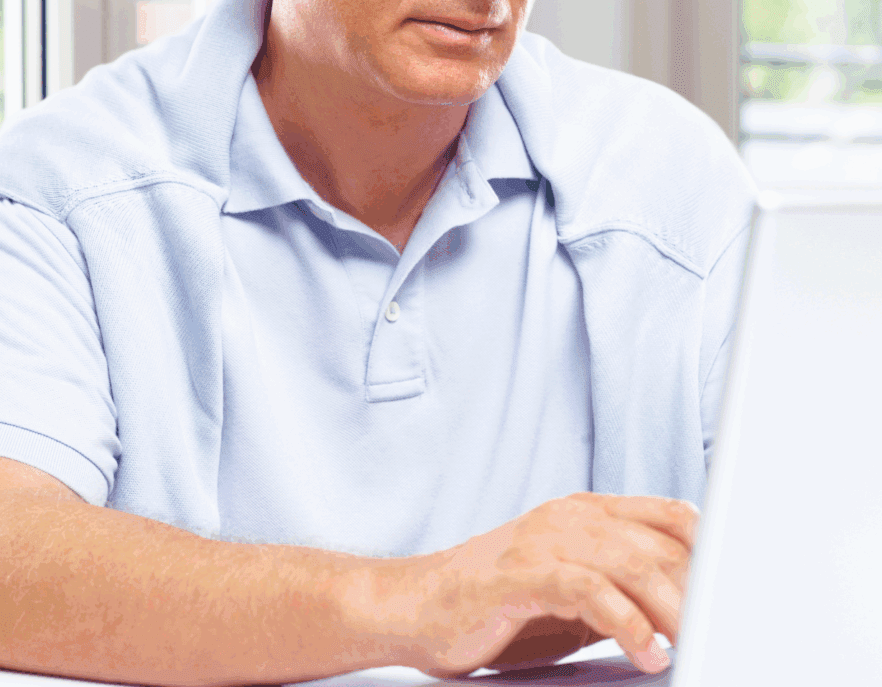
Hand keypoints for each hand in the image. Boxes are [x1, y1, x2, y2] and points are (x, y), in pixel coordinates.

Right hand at [365, 492, 696, 676]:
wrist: (419, 604)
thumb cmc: (499, 603)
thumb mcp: (573, 590)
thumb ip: (621, 586)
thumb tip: (688, 607)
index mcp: (586, 512)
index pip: (668, 515)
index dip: (711, 547)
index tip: (743, 581)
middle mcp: (570, 517)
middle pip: (657, 544)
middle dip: (701, 589)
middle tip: (728, 627)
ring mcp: (543, 540)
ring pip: (630, 563)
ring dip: (671, 609)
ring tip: (695, 644)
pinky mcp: (519, 573)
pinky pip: (586, 590)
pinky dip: (625, 621)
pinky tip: (646, 650)